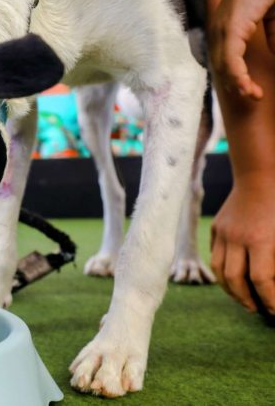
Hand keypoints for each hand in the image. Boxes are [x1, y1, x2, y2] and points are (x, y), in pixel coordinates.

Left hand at [209, 0, 274, 99]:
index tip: (251, 91)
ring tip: (254, 96)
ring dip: (239, 85)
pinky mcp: (230, 27)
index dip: (235, 77)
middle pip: (221, 67)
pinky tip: (247, 88)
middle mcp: (219, 30)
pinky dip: (238, 76)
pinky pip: (230, 59)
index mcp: (226, 28)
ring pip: (224, 66)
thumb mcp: (273, 17)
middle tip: (254, 98)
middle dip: (235, 86)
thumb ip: (273, 35)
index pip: (224, 60)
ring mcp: (222, 29)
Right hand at [211, 181, 274, 314]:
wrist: (261, 173)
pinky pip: (215, 255)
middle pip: (235, 279)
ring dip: (231, 290)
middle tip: (260, 310)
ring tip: (244, 300)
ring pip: (219, 270)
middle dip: (248, 299)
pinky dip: (222, 271)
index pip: (261, 280)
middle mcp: (237, 238)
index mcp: (261, 239)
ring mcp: (223, 232)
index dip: (270, 300)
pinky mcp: (217, 227)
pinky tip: (233, 278)